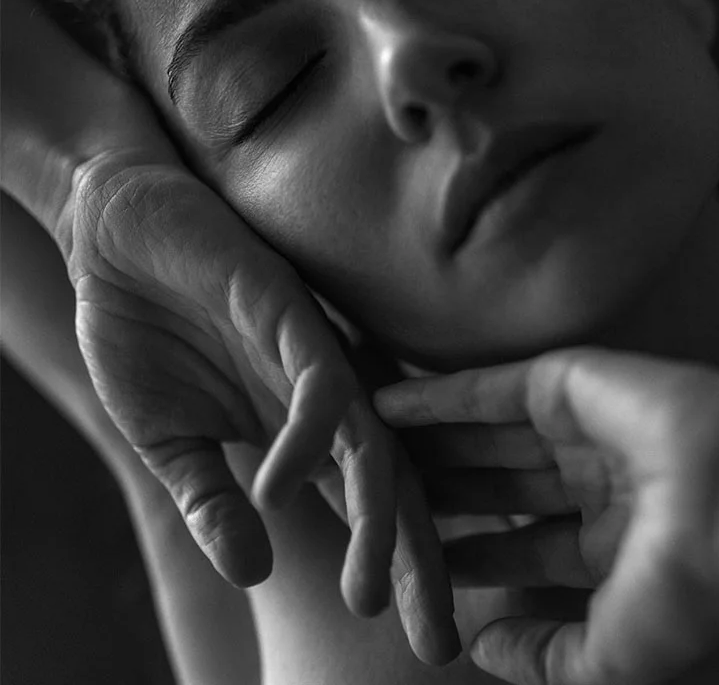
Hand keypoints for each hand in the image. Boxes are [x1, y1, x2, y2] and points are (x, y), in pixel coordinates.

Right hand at [61, 144, 458, 662]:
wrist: (119, 236)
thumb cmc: (151, 334)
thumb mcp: (172, 441)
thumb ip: (213, 502)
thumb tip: (253, 572)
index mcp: (312, 433)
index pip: (374, 512)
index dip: (404, 573)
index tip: (424, 644)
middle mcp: (335, 399)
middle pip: (399, 488)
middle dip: (420, 565)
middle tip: (437, 641)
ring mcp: (320, 356)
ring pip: (375, 444)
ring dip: (376, 519)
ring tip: (374, 592)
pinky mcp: (295, 313)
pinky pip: (319, 384)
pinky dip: (302, 440)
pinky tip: (279, 489)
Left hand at [375, 348, 718, 684]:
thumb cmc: (692, 588)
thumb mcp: (612, 655)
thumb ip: (544, 658)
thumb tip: (480, 649)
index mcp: (615, 544)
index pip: (524, 553)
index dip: (469, 561)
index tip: (413, 569)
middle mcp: (598, 483)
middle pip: (497, 492)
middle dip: (442, 500)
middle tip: (374, 505)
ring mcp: (584, 430)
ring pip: (485, 440)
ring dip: (427, 446)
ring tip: (364, 453)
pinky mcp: (569, 384)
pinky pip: (486, 390)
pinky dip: (434, 397)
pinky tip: (382, 404)